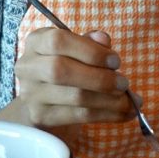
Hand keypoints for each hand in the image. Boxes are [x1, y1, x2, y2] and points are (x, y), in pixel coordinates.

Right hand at [12, 26, 134, 127]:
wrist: (42, 100)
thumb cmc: (65, 65)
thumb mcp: (75, 48)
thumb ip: (90, 42)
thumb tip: (104, 40)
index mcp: (36, 41)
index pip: (59, 41)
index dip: (90, 50)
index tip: (116, 61)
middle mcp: (28, 66)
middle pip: (62, 71)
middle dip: (100, 78)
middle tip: (124, 83)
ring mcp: (31, 95)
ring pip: (74, 97)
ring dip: (109, 100)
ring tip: (130, 101)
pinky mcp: (41, 117)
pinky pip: (78, 116)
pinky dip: (107, 115)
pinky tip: (125, 113)